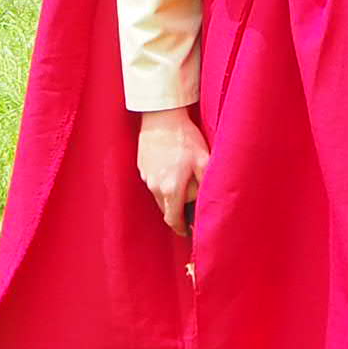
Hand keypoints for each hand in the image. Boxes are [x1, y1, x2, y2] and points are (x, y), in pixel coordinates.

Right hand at [137, 107, 206, 240]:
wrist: (161, 117)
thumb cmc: (184, 138)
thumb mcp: (203, 160)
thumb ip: (205, 185)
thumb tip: (205, 202)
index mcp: (171, 189)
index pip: (173, 220)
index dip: (181, 228)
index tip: (188, 231)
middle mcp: (155, 187)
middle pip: (166, 209)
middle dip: (177, 212)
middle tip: (189, 207)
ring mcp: (146, 177)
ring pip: (158, 195)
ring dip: (169, 196)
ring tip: (182, 182)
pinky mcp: (141, 167)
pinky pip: (152, 181)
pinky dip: (162, 182)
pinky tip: (172, 168)